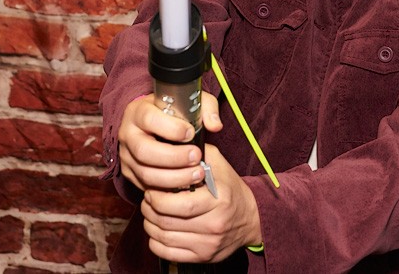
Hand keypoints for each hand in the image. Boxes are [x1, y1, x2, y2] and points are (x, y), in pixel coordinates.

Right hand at [117, 91, 222, 191]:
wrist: (154, 124)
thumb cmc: (172, 112)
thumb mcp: (190, 102)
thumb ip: (206, 108)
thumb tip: (215, 125)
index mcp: (138, 111)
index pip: (149, 119)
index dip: (171, 128)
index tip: (190, 133)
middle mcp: (128, 134)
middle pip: (144, 151)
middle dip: (174, 158)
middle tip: (196, 157)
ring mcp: (126, 155)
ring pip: (146, 173)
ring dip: (174, 177)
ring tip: (196, 174)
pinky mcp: (130, 173)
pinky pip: (147, 186)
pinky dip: (167, 188)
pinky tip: (185, 184)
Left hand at [141, 143, 262, 263]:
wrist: (251, 218)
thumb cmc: (230, 189)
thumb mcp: (219, 165)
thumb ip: (198, 152)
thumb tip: (173, 143)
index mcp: (218, 200)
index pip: (180, 204)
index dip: (158, 197)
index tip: (152, 189)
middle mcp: (215, 224)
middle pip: (168, 222)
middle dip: (150, 209)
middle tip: (148, 199)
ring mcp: (208, 244)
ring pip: (165, 238)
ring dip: (150, 224)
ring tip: (150, 212)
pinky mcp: (203, 257)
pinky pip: (168, 253)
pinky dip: (155, 242)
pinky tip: (157, 230)